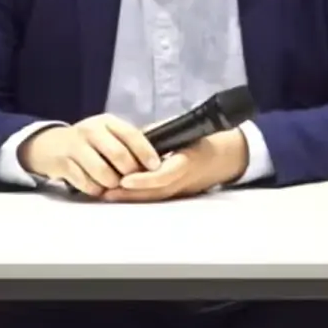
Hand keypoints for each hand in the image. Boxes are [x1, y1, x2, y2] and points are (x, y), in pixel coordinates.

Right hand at [19, 114, 160, 195]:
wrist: (48, 145)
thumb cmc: (89, 142)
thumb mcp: (108, 134)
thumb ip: (128, 143)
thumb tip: (156, 161)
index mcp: (107, 122)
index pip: (132, 135)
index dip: (146, 152)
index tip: (155, 167)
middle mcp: (91, 130)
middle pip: (119, 155)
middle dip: (130, 172)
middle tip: (132, 180)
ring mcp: (75, 146)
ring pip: (103, 172)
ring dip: (113, 184)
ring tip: (114, 185)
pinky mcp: (62, 163)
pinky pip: (86, 183)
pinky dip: (96, 189)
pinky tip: (97, 187)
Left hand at [101, 129, 249, 202]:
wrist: (221, 157)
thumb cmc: (199, 139)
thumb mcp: (181, 129)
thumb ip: (157, 133)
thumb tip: (134, 137)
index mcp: (189, 161)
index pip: (164, 175)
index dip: (144, 180)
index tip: (124, 180)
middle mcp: (184, 179)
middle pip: (154, 192)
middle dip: (129, 193)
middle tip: (105, 191)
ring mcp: (180, 189)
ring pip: (153, 197)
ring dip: (129, 198)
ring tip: (106, 195)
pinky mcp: (174, 193)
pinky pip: (154, 197)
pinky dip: (136, 197)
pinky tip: (118, 195)